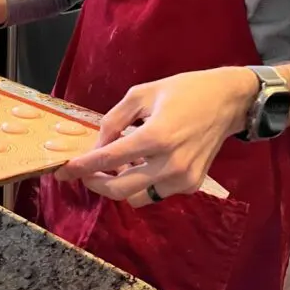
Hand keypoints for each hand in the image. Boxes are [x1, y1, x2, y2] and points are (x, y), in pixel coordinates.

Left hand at [55, 67, 257, 206]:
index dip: (82, 167)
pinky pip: (155, 193)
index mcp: (156, 136)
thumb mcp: (141, 94)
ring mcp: (183, 179)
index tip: (62, 171)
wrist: (227, 102)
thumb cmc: (183, 91)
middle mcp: (170, 163)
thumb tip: (97, 146)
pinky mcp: (191, 186)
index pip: (109, 159)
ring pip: (136, 197)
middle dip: (95, 183)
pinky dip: (141, 183)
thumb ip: (114, 120)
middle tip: (84, 172)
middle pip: (119, 190)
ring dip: (119, 185)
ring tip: (117, 165)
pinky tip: (142, 164)